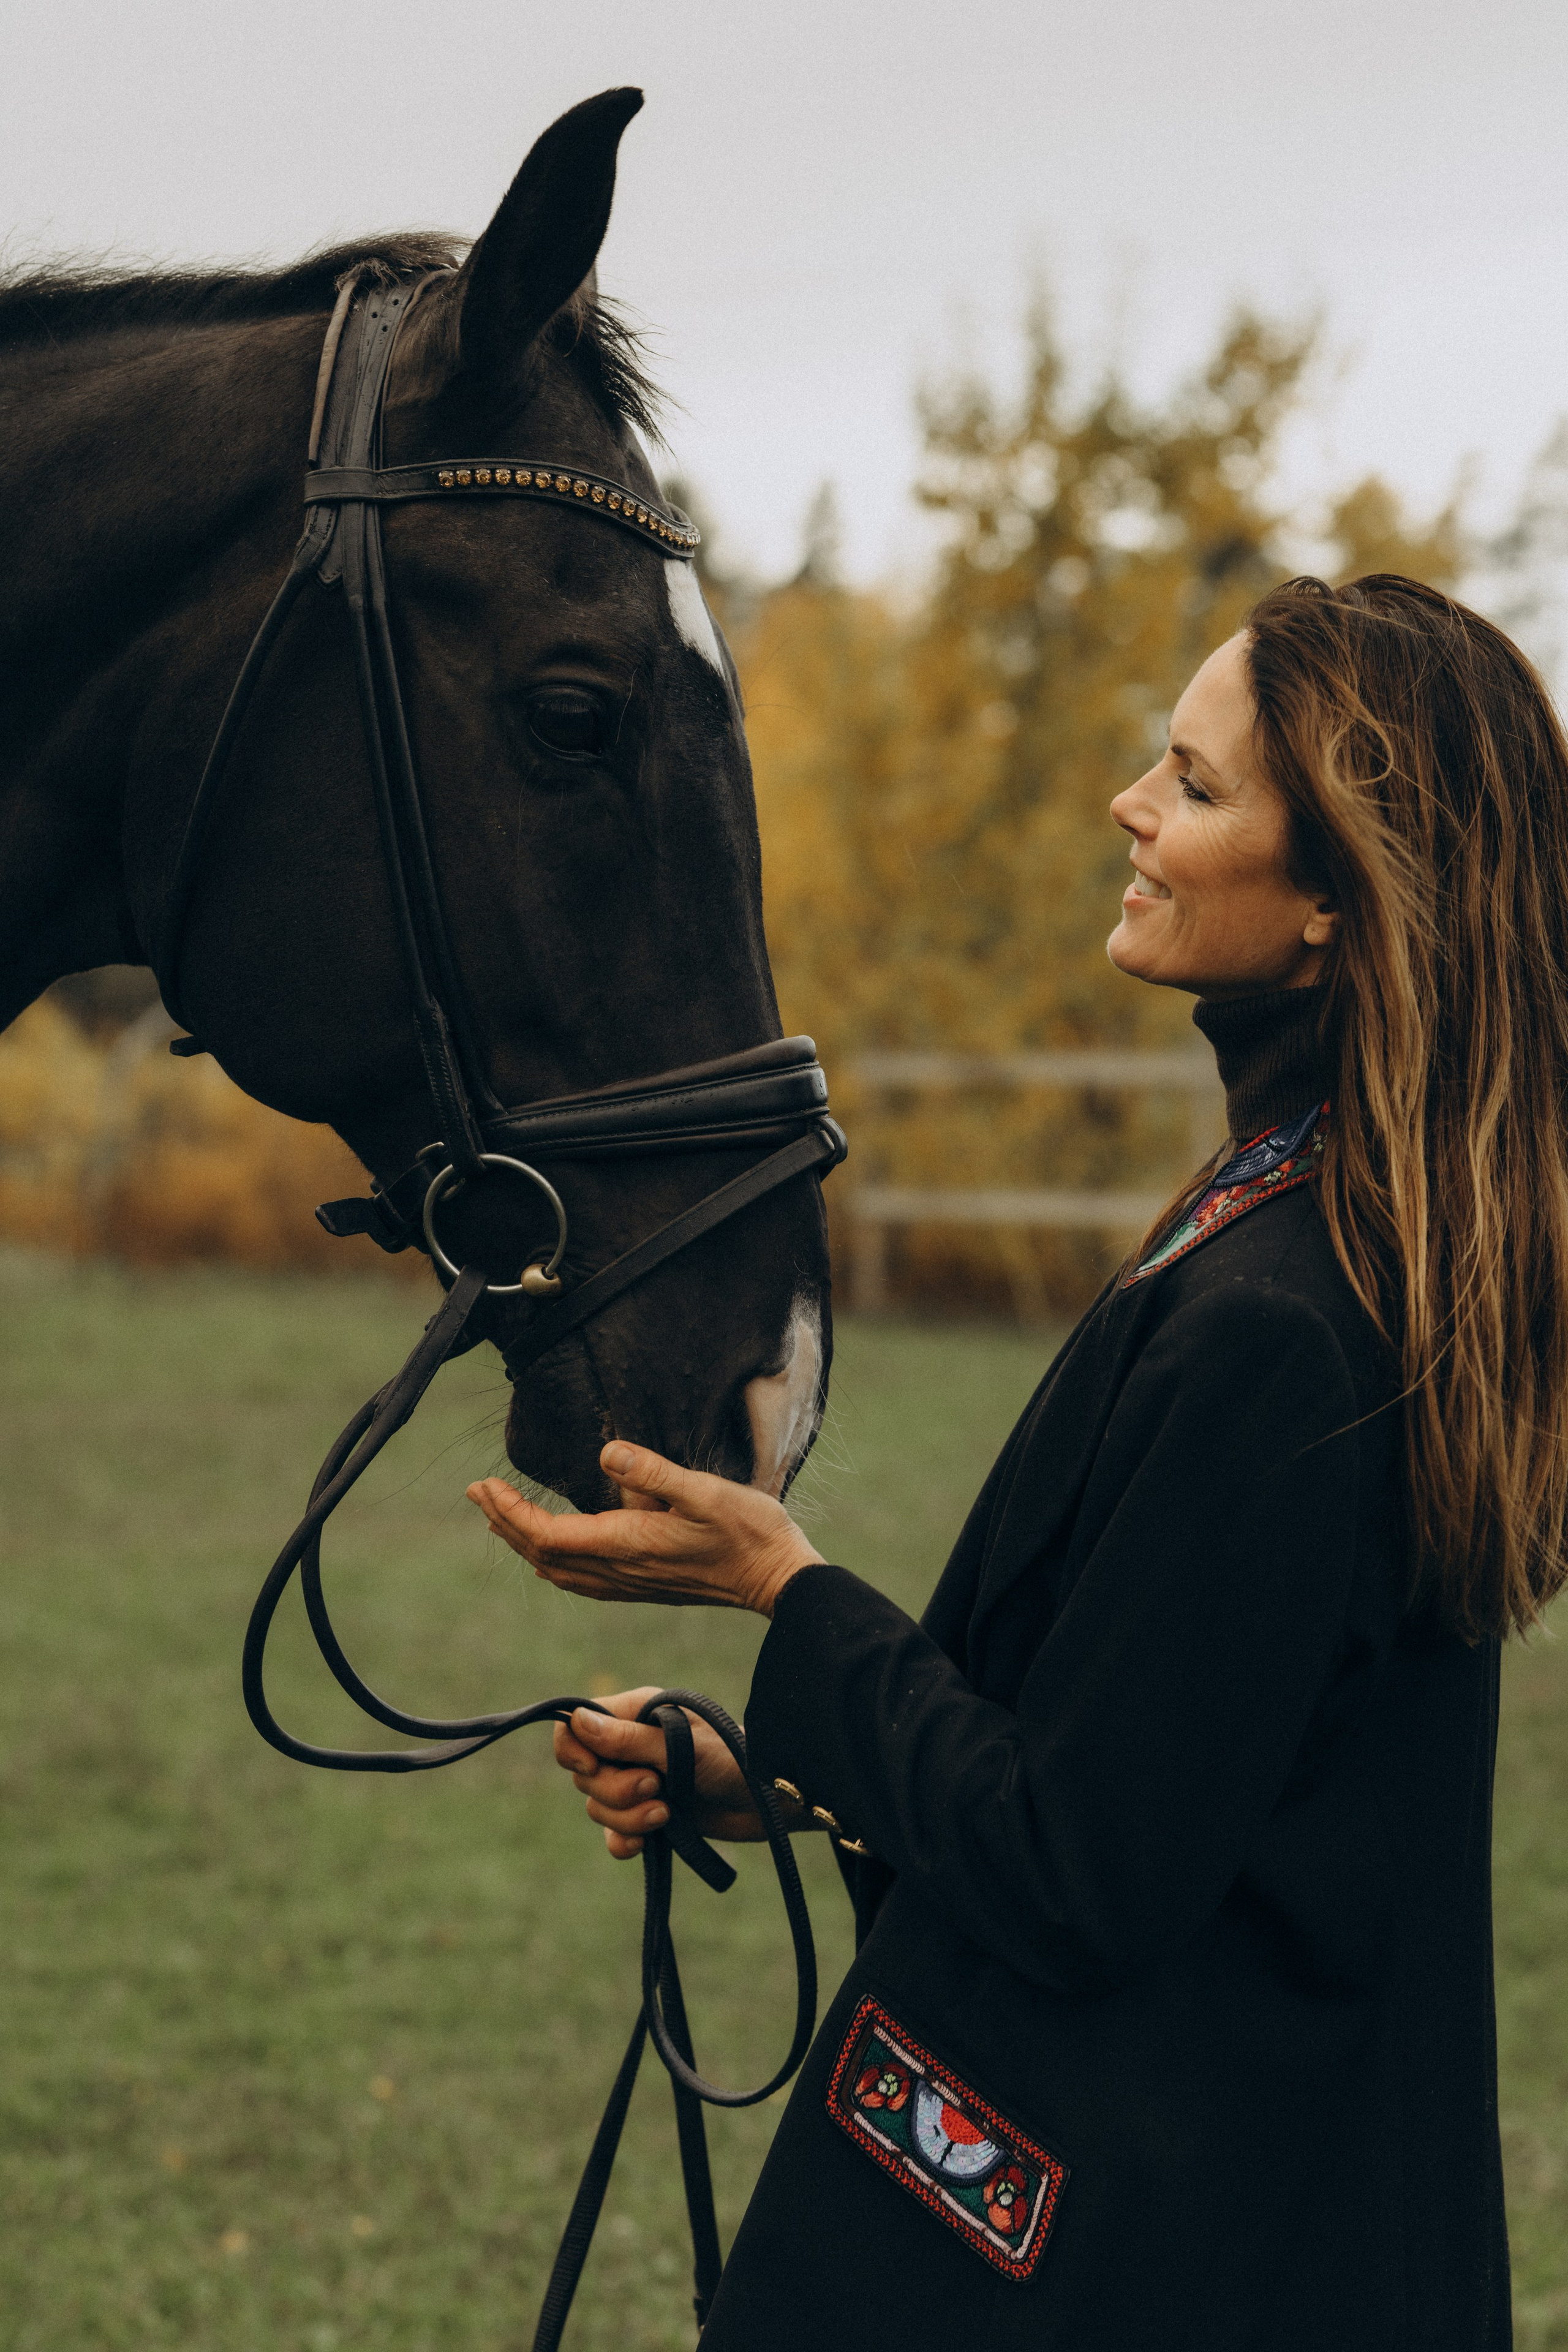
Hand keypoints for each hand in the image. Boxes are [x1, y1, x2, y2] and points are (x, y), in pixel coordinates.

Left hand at [466, 1440, 823, 1617]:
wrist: (777, 1579)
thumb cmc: (748, 1531)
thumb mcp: (705, 1490)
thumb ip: (654, 1471)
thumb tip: (606, 1451)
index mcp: (628, 1544)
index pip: (549, 1535)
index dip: (511, 1512)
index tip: (485, 1485)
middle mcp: (621, 1570)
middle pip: (543, 1554)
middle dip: (506, 1523)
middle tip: (477, 1492)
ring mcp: (631, 1583)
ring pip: (558, 1571)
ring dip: (524, 1543)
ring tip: (501, 1516)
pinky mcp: (643, 1586)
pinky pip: (581, 1580)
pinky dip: (553, 1561)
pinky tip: (551, 1552)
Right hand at [552, 1686, 764, 1859]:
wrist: (770, 1800)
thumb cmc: (733, 1758)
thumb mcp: (681, 1746)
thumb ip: (628, 1738)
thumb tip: (578, 1722)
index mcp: (634, 1714)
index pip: (574, 1725)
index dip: (573, 1749)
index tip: (594, 1766)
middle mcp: (630, 1746)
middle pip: (584, 1774)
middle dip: (615, 1790)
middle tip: (656, 1788)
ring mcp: (638, 1782)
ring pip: (598, 1806)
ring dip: (627, 1817)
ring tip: (667, 1814)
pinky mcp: (650, 1816)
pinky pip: (613, 1834)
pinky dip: (623, 1840)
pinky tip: (644, 1845)